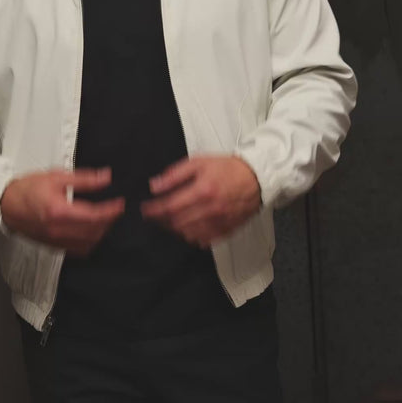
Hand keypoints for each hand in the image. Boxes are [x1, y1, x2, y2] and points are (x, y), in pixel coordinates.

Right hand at [0, 167, 124, 254]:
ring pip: (88, 244)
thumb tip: (105, 178)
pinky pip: (78, 250)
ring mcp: (56, 241)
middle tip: (115, 210)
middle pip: (93, 232)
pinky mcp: (53, 246)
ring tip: (106, 219)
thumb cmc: (28, 189)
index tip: (121, 204)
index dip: (111, 211)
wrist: (6, 204)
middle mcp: (58, 230)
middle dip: (109, 222)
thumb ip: (84, 179)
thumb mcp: (57, 177)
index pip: (94, 216)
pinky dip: (90, 242)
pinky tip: (93, 232)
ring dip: (101, 233)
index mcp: (59, 212)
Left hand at [141, 155, 260, 246]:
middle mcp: (210, 210)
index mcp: (203, 191)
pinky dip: (191, 236)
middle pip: (177, 223)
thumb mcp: (199, 162)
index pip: (170, 206)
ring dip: (174, 229)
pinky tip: (187, 227)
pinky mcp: (226, 231)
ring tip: (168, 221)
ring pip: (188, 234)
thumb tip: (155, 186)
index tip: (144, 210)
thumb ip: (175, 174)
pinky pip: (203, 240)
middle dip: (161, 221)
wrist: (257, 178)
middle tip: (153, 216)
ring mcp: (219, 223)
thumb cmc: (227, 168)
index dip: (154, 210)